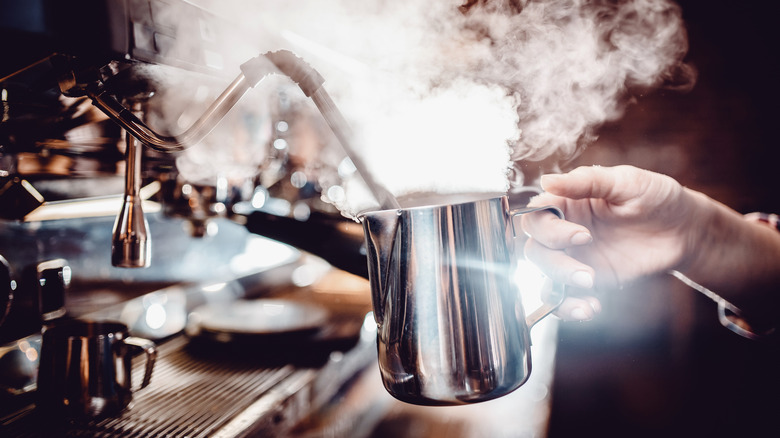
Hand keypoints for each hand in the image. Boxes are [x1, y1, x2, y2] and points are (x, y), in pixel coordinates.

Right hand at [521, 165, 699, 320]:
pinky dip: (568, 307)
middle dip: (555, 264)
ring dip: (559, 287)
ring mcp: (575, 258)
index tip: (583, 235)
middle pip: (535, 251)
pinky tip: (591, 308)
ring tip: (591, 288)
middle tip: (589, 272)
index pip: (535, 218)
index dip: (549, 230)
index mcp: (567, 204)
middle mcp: (564, 232)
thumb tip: (547, 180)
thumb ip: (587, 181)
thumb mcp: (626, 181)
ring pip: (545, 276)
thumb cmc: (656, 197)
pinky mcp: (589, 281)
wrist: (684, 230)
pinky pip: (564, 298)